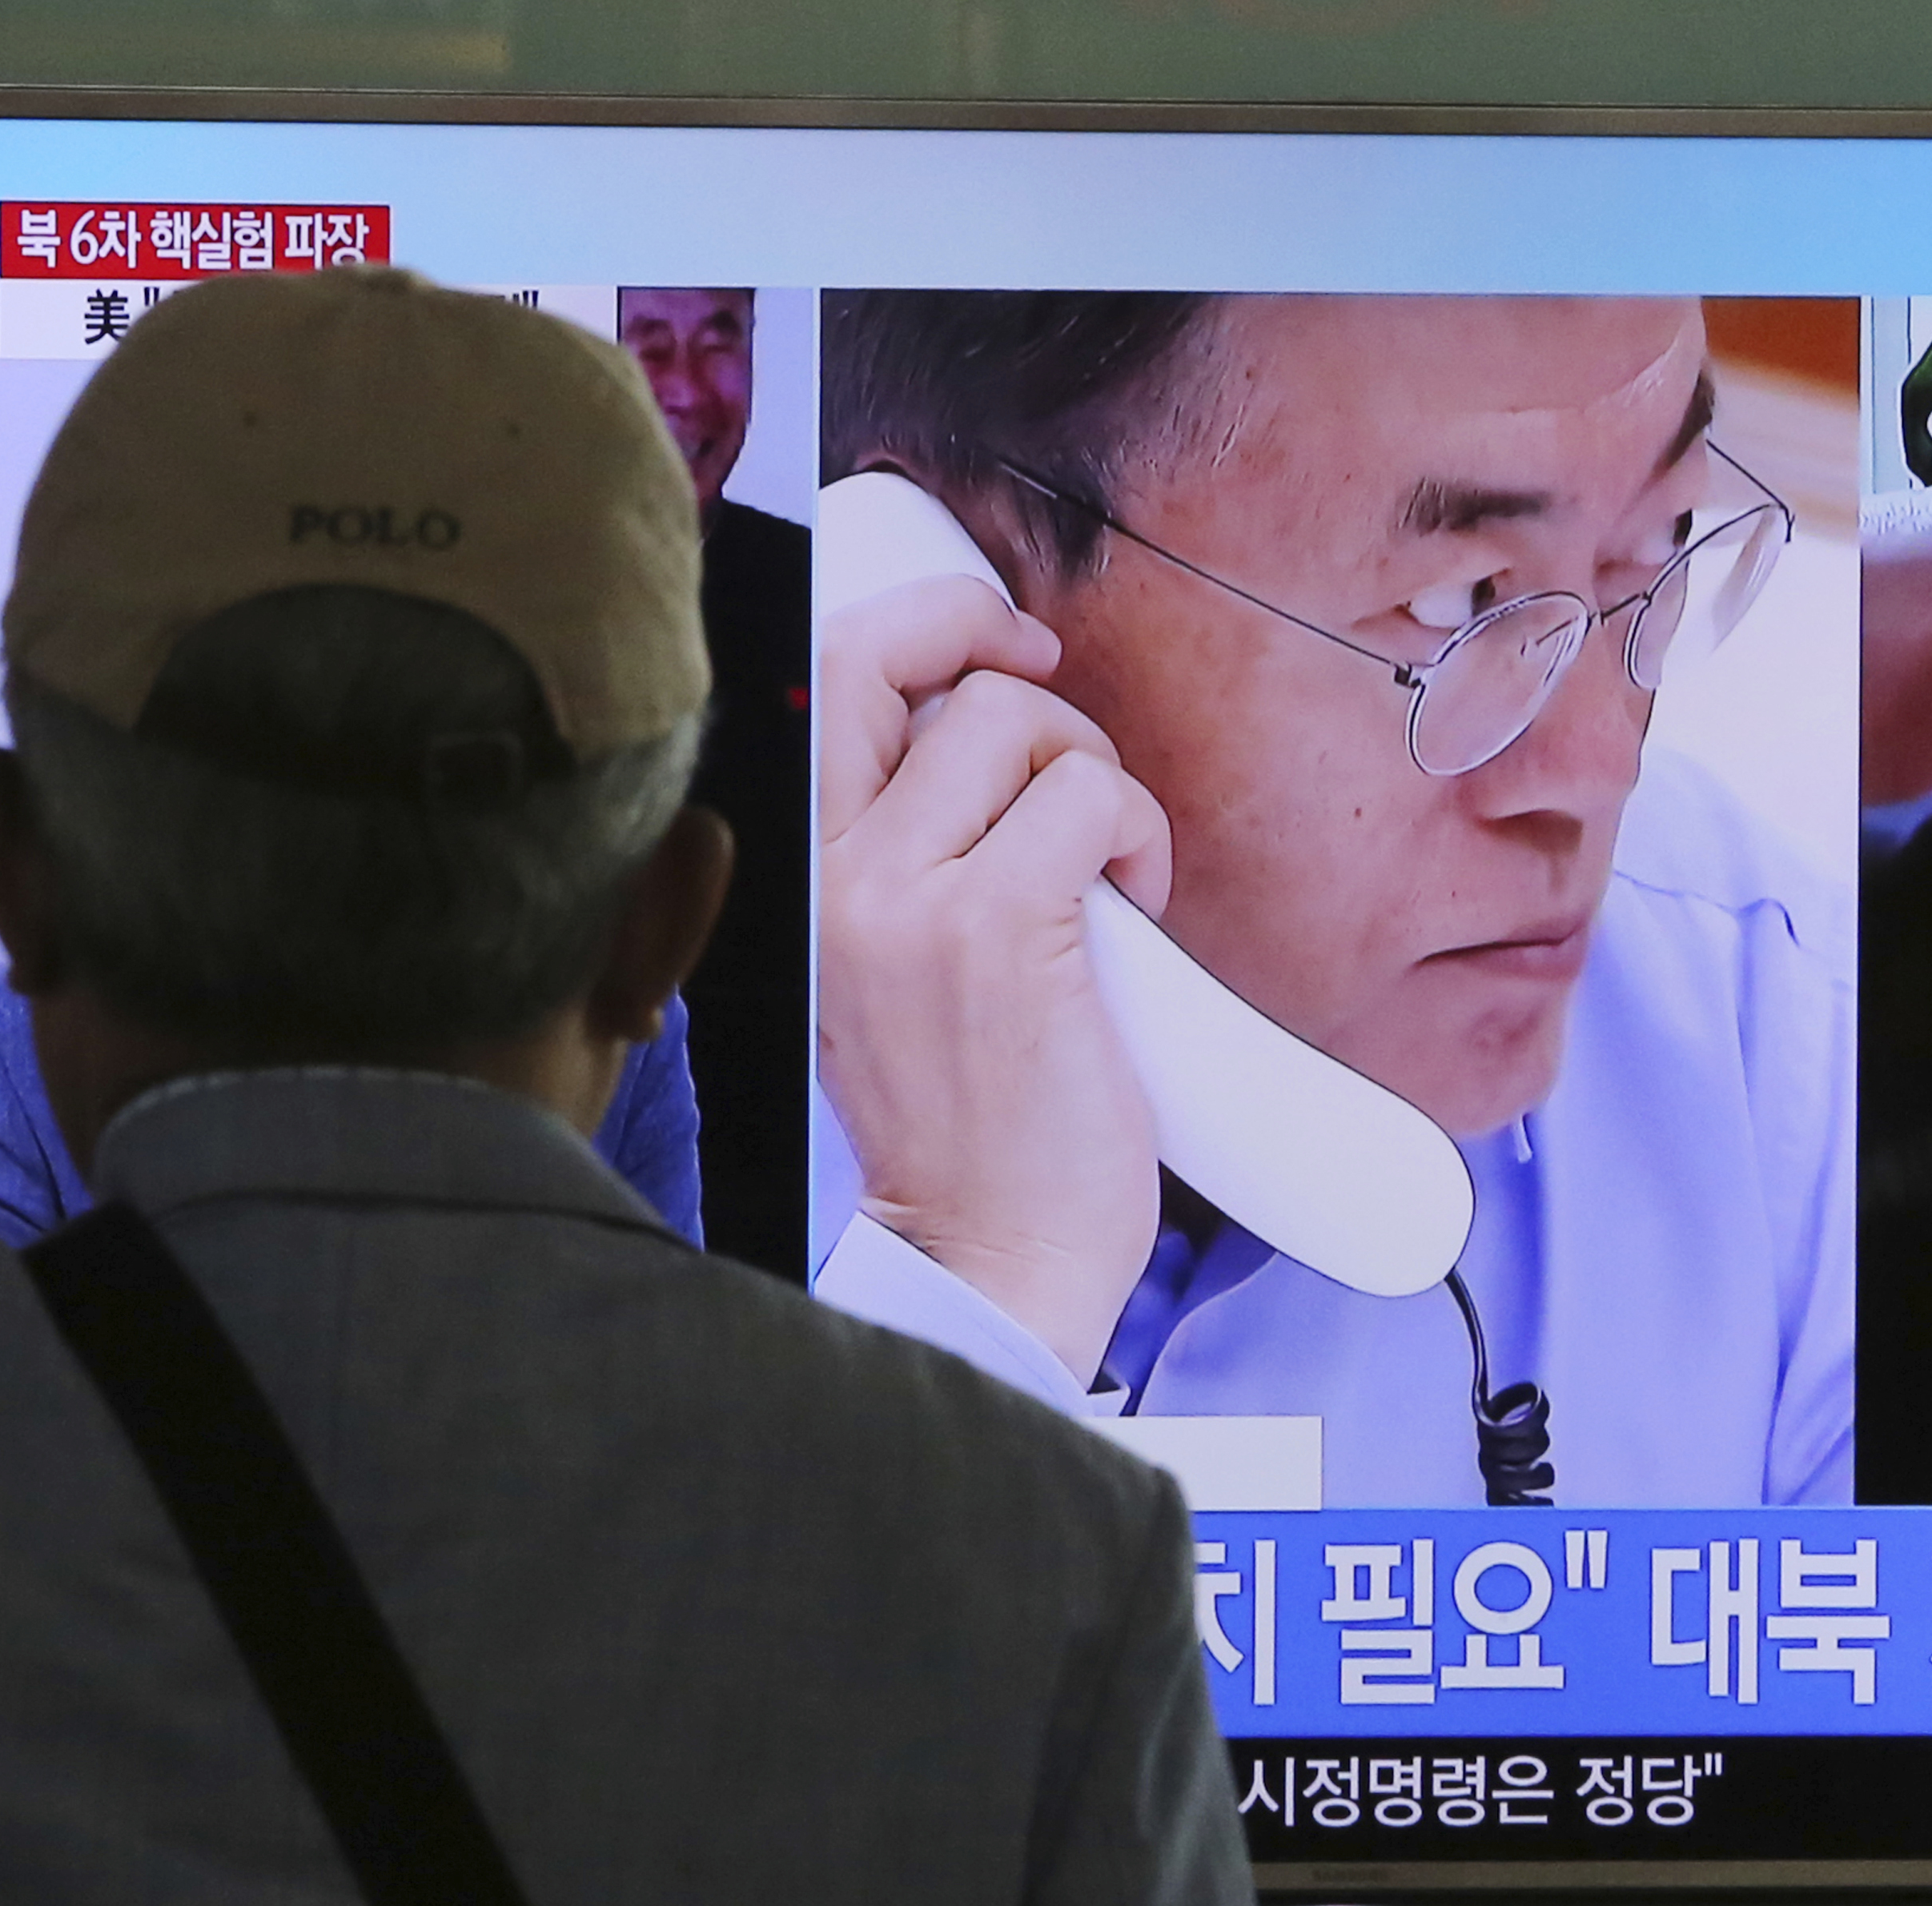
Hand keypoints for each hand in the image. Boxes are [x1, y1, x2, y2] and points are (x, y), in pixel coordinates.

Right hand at [816, 572, 1173, 1381]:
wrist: (990, 1252)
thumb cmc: (967, 1119)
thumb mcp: (888, 969)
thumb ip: (906, 854)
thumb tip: (983, 729)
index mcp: (796, 880)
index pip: (817, 680)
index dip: (917, 627)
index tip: (996, 649)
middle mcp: (829, 876)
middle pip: (886, 660)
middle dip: (987, 637)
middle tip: (1057, 687)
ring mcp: (905, 900)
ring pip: (1009, 725)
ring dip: (1090, 771)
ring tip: (1106, 866)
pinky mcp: (998, 929)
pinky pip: (1088, 799)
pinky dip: (1135, 832)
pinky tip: (1135, 905)